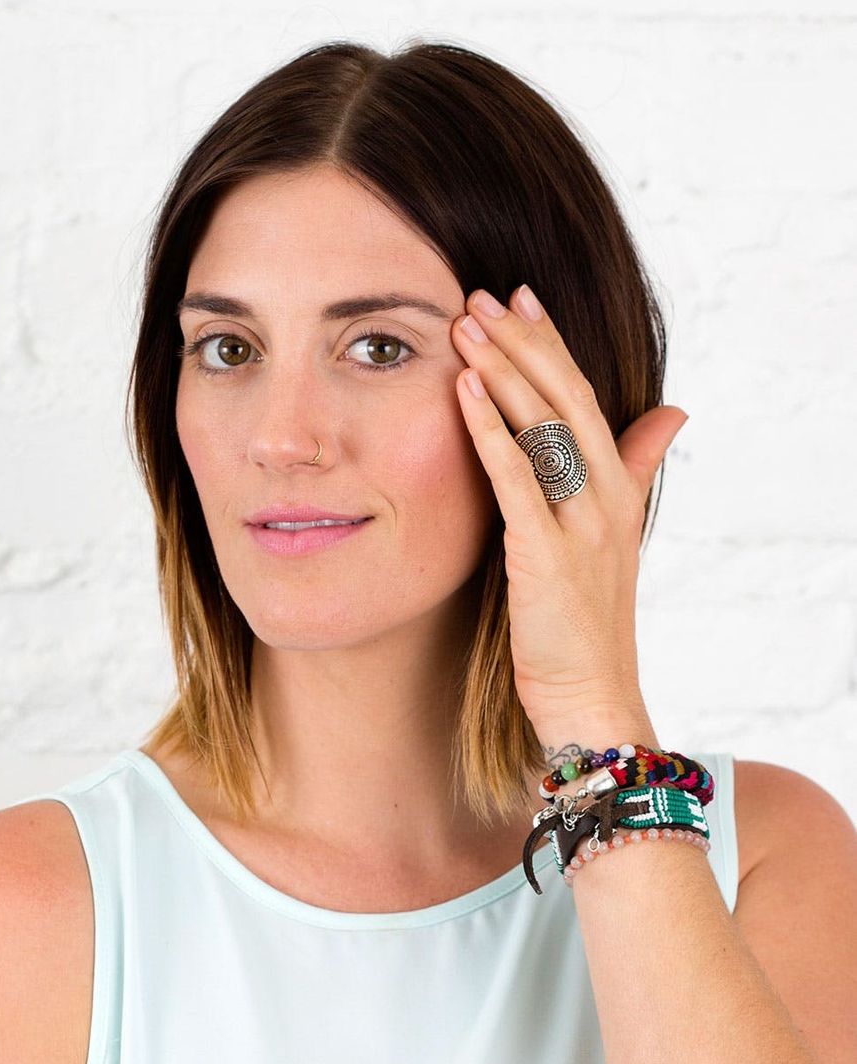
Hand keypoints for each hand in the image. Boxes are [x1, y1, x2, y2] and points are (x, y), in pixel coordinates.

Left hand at [452, 284, 686, 736]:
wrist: (591, 696)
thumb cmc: (587, 623)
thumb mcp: (615, 536)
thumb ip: (634, 468)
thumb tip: (672, 412)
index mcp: (619, 488)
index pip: (583, 396)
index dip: (550, 344)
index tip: (518, 299)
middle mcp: (606, 497)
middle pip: (564, 397)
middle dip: (520, 343)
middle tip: (478, 296)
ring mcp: (581, 526)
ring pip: (542, 427)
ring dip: (500, 371)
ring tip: (462, 326)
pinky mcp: (546, 556)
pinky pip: (517, 479)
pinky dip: (489, 431)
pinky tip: (463, 391)